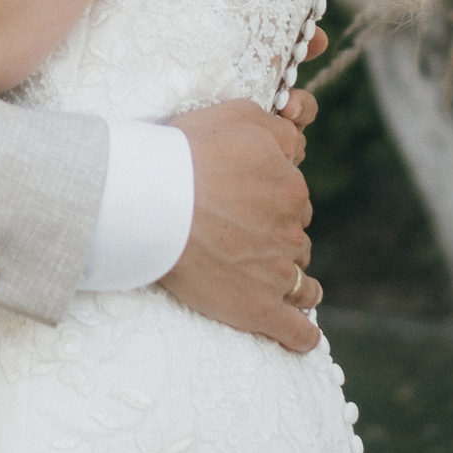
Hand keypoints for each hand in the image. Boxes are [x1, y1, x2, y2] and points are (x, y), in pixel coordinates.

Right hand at [160, 95, 320, 353]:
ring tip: (276, 287)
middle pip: (294, 238)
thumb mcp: (241, 115)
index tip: (250, 201)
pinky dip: (300, 335)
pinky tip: (300, 337)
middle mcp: (290, 230)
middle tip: (242, 239)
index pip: (293, 195)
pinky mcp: (259, 309)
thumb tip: (299, 139)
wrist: (151, 199)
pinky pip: (295, 331)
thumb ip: (280, 129)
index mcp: (289, 186)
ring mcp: (277, 272)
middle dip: (277, 239)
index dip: (273, 198)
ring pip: (300, 281)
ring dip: (293, 283)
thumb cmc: (186, 153)